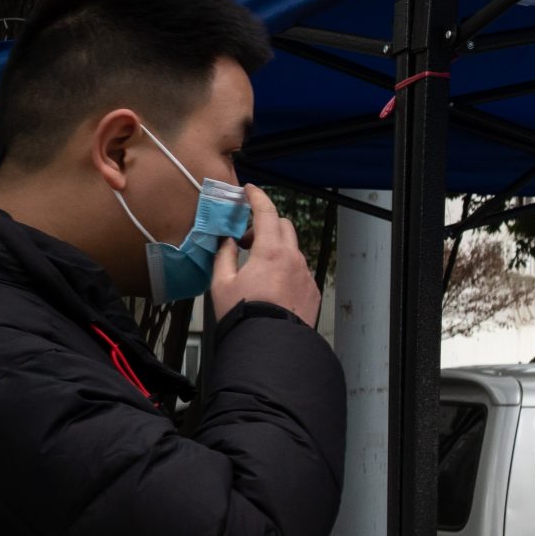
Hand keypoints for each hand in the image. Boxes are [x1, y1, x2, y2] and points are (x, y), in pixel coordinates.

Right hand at [210, 184, 320, 328]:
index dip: (257, 197)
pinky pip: (300, 271)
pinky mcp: (312, 291)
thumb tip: (226, 242)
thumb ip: (224, 255)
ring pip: (293, 250)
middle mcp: (294, 260)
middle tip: (245, 240)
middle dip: (265, 225)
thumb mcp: (222, 283)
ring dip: (276, 248)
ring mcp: (306, 276)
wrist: (272, 345)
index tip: (250, 190)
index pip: (267, 213)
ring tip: (256, 267)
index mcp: (271, 252)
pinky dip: (286, 268)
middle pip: (284, 226)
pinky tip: (272, 286)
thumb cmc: (244, 315)